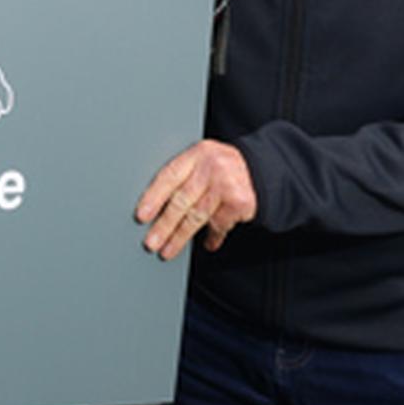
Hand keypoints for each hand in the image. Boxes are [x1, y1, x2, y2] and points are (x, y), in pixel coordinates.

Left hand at [136, 139, 257, 259]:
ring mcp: (227, 183)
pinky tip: (208, 243)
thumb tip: (153, 208)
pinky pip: (220, 224)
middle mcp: (211, 166)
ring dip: (180, 237)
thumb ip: (183, 178)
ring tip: (168, 250)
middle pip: (181, 199)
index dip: (153, 197)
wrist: (262, 168)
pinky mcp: (241, 201)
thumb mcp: (202, 162)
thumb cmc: (222, 169)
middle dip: (164, 225)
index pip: (169, 176)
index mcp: (196, 153)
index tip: (142, 216)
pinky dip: (213, 236)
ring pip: (197, 216)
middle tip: (151, 243)